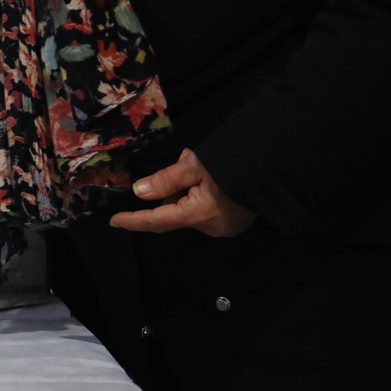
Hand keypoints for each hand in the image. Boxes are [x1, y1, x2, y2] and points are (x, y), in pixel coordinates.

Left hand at [109, 149, 257, 236]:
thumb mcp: (194, 166)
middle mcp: (210, 227)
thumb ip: (165, 181)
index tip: (115, 221)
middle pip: (174, 210)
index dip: (134, 220)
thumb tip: (139, 192)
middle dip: (173, 189)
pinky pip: (206, 209)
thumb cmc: (233, 164)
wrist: (275, 167)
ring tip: (201, 166)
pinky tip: (213, 177)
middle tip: (184, 163)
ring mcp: (225, 227)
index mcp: (198, 215)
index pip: (156, 221)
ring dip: (188, 189)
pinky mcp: (235, 222)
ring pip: (189, 208)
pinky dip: (202, 194)